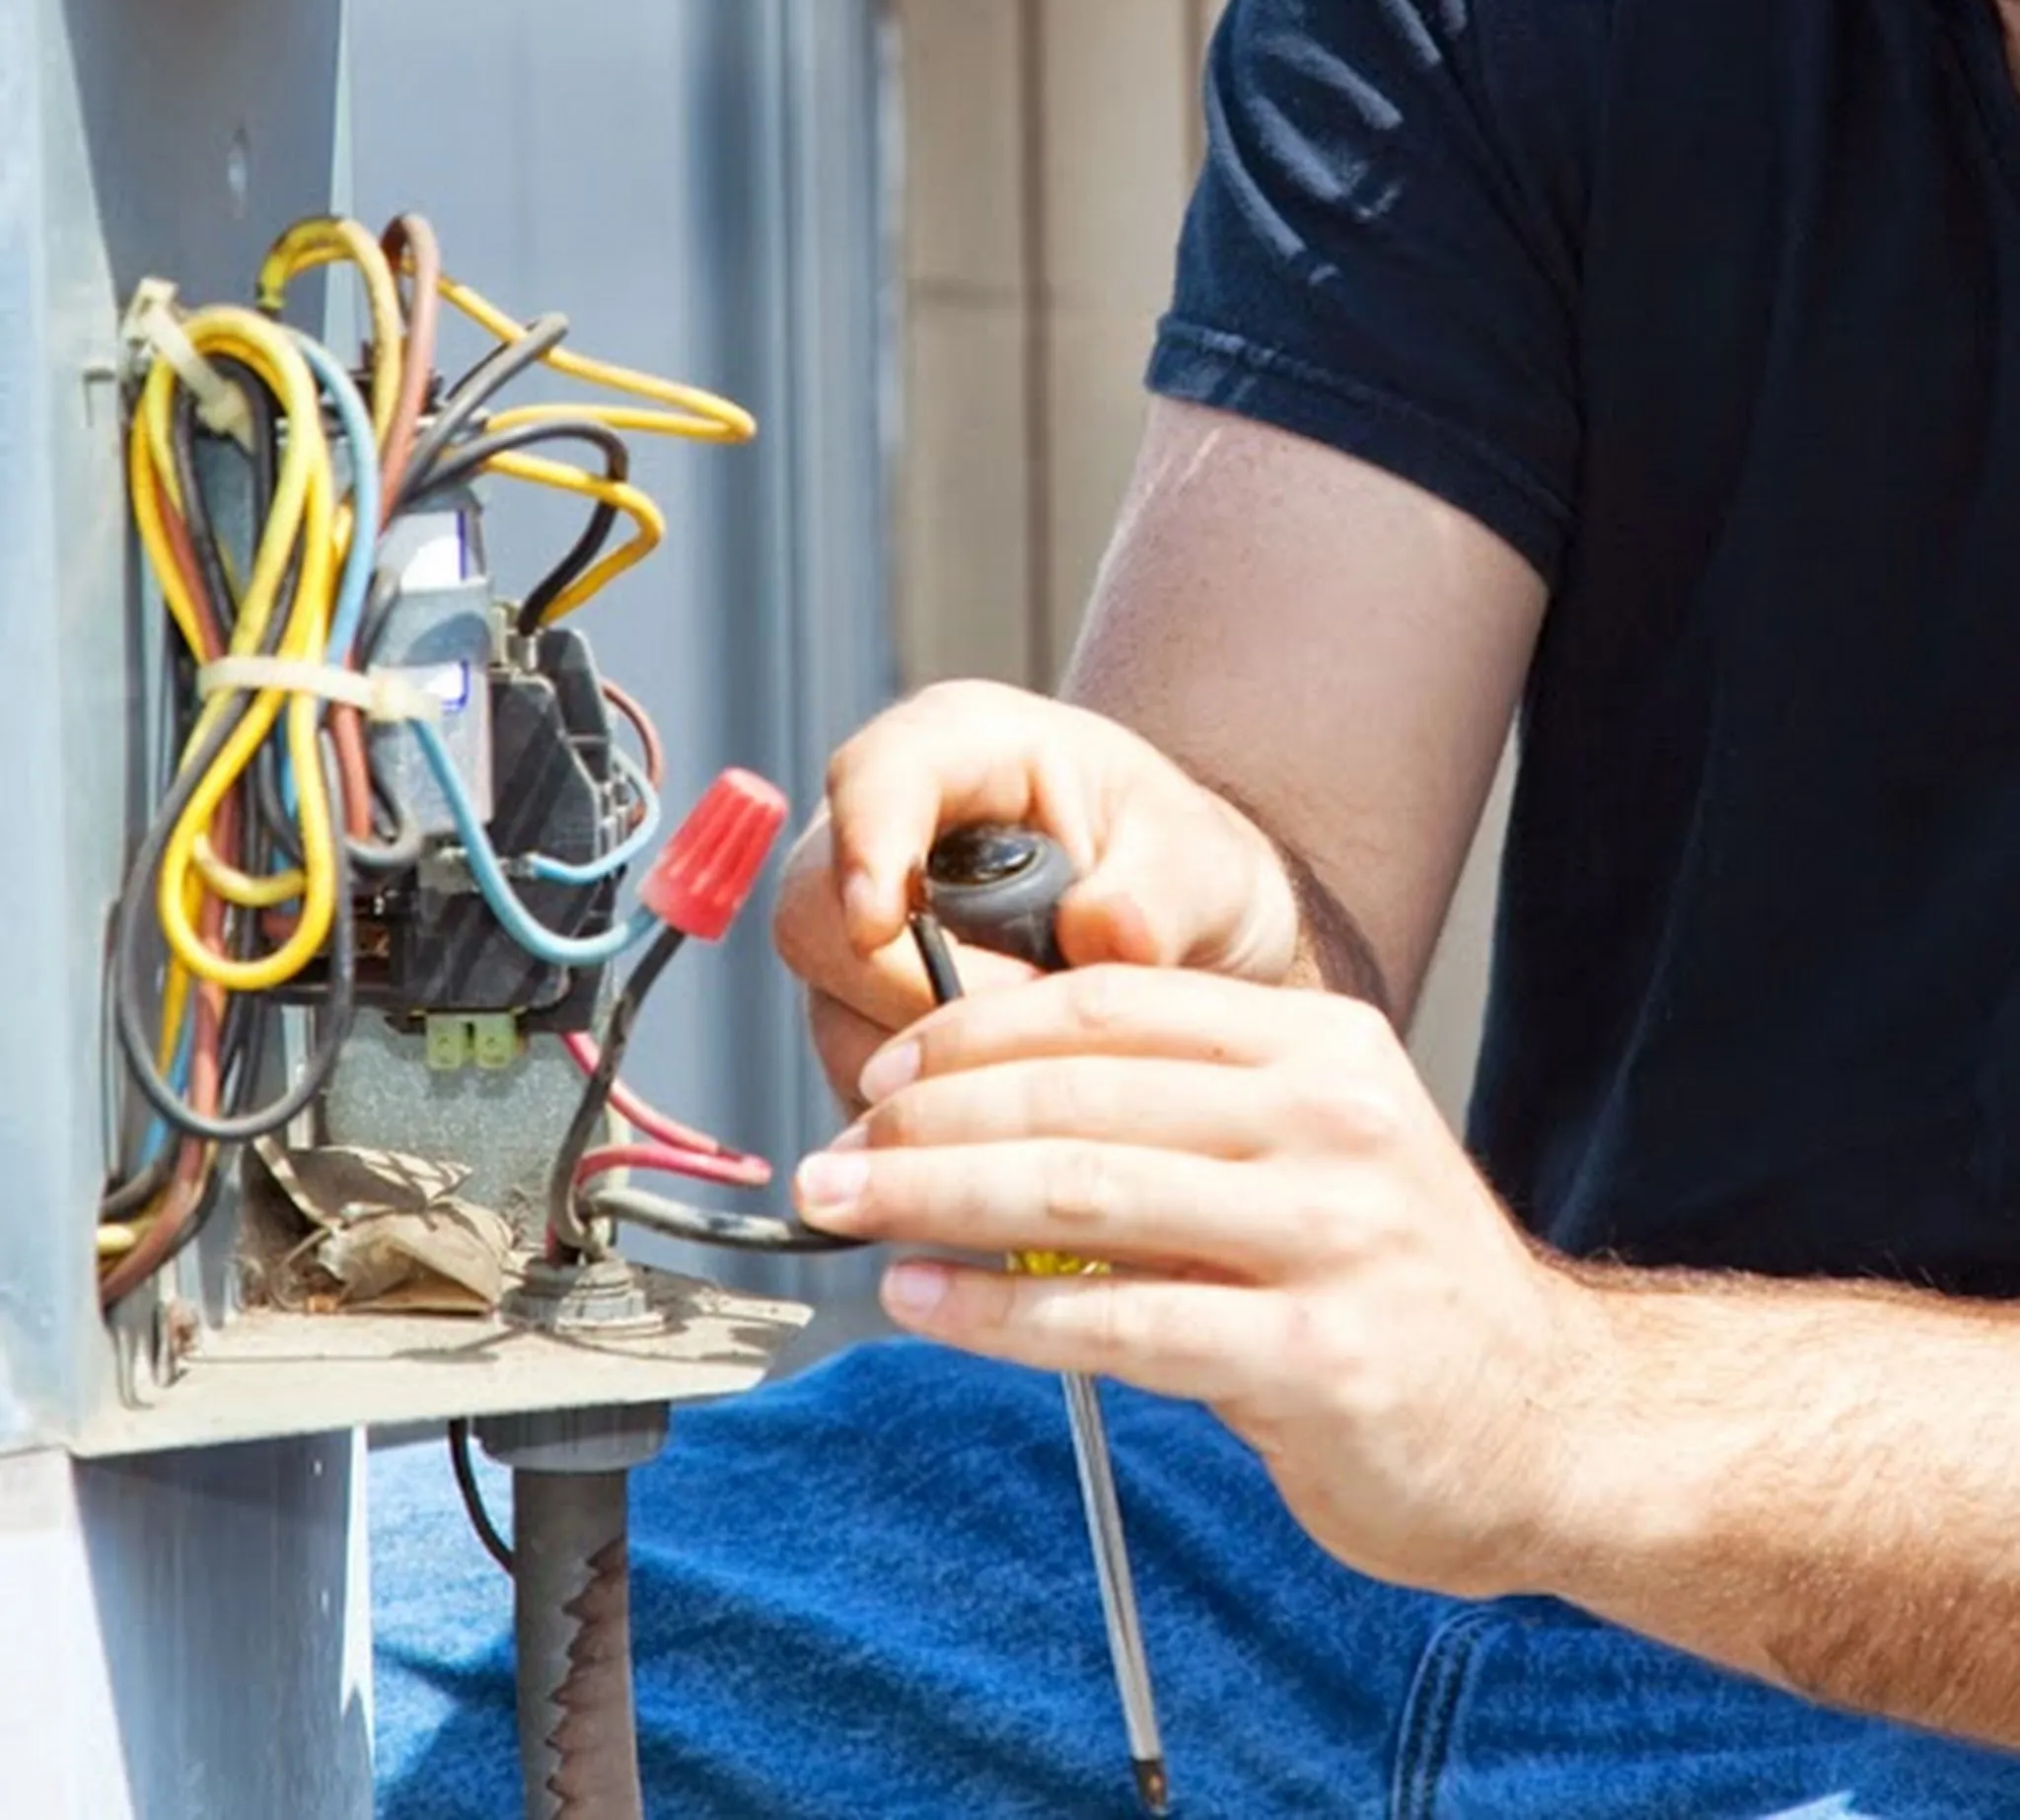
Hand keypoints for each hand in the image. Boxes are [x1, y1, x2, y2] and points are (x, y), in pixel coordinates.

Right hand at [772, 680, 1299, 1106]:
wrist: (1187, 936)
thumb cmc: (1184, 870)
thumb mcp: (1201, 862)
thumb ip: (1158, 892)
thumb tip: (1103, 933)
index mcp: (959, 749)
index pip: (874, 778)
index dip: (864, 847)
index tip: (881, 924)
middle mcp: (885, 833)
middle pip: (817, 910)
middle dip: (910, 987)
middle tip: (1026, 1023)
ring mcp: (859, 927)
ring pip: (832, 1007)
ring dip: (930, 1057)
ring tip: (1043, 1055)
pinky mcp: (860, 1013)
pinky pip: (859, 1071)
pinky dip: (931, 1100)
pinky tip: (1011, 1092)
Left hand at [791, 964, 1603, 1600]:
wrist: (1551, 1421)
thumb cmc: (1397, 1282)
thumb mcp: (1314, 1150)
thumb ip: (1177, 1117)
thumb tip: (982, 1110)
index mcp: (1319, 1046)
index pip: (1109, 1005)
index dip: (974, 1031)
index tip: (885, 1070)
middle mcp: (1329, 1121)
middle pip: (1077, 1093)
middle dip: (928, 1120)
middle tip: (836, 1152)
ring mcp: (1330, 1235)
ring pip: (1082, 1192)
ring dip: (935, 1199)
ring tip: (848, 1210)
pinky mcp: (1316, 1356)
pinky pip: (1116, 1323)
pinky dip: (995, 1311)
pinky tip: (922, 1303)